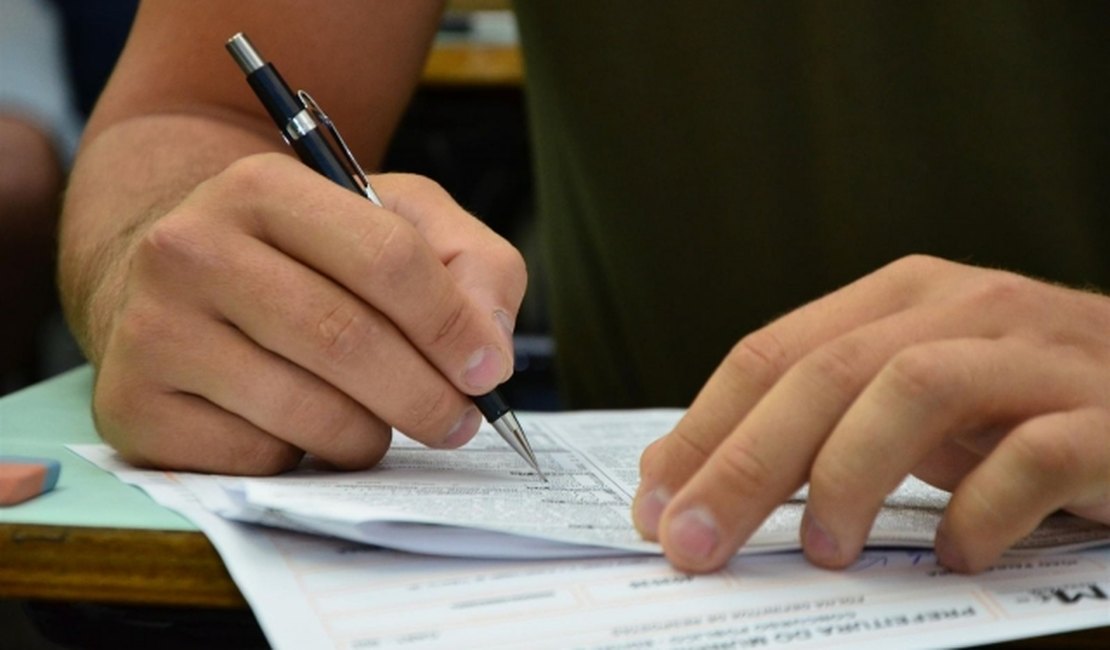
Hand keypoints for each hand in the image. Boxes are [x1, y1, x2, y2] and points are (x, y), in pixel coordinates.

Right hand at [91, 153, 525, 473]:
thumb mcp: (396, 223)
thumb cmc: (307, 256)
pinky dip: (302, 459)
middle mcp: (190, 249)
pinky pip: (257, 460)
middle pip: (346, 340)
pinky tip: (298, 428)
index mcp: (263, 187)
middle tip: (458, 422)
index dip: (452, 325)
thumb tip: (489, 352)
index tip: (487, 371)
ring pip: (306, 412)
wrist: (177, 282)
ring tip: (376, 421)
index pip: (386, 258)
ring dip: (369, 435)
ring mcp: (151, 331)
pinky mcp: (133, 408)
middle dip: (426, 397)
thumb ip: (470, 265)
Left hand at [632, 255, 1109, 572]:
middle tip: (694, 545)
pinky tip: (957, 555)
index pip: (771, 354)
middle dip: (742, 464)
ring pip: (914, 388)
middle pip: (824, 374)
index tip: (652, 506)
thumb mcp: (908, 402)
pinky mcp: (1109, 415)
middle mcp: (960, 307)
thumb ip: (814, 424)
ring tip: (822, 550)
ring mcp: (1035, 352)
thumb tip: (685, 478)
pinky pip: (1035, 455)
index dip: (701, 430)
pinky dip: (982, 510)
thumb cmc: (1021, 404)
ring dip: (849, 473)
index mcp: (897, 299)